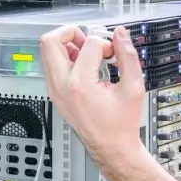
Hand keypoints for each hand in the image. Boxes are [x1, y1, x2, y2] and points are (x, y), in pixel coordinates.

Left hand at [39, 25, 145, 159]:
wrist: (111, 147)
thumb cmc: (121, 123)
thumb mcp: (134, 87)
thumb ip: (128, 56)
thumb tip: (120, 35)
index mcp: (80, 84)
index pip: (88, 45)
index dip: (105, 43)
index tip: (113, 53)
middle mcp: (61, 86)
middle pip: (50, 41)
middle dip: (71, 33)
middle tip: (88, 42)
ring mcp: (54, 90)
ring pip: (46, 51)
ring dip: (67, 45)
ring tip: (87, 55)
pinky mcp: (54, 93)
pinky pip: (50, 64)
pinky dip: (65, 58)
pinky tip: (83, 66)